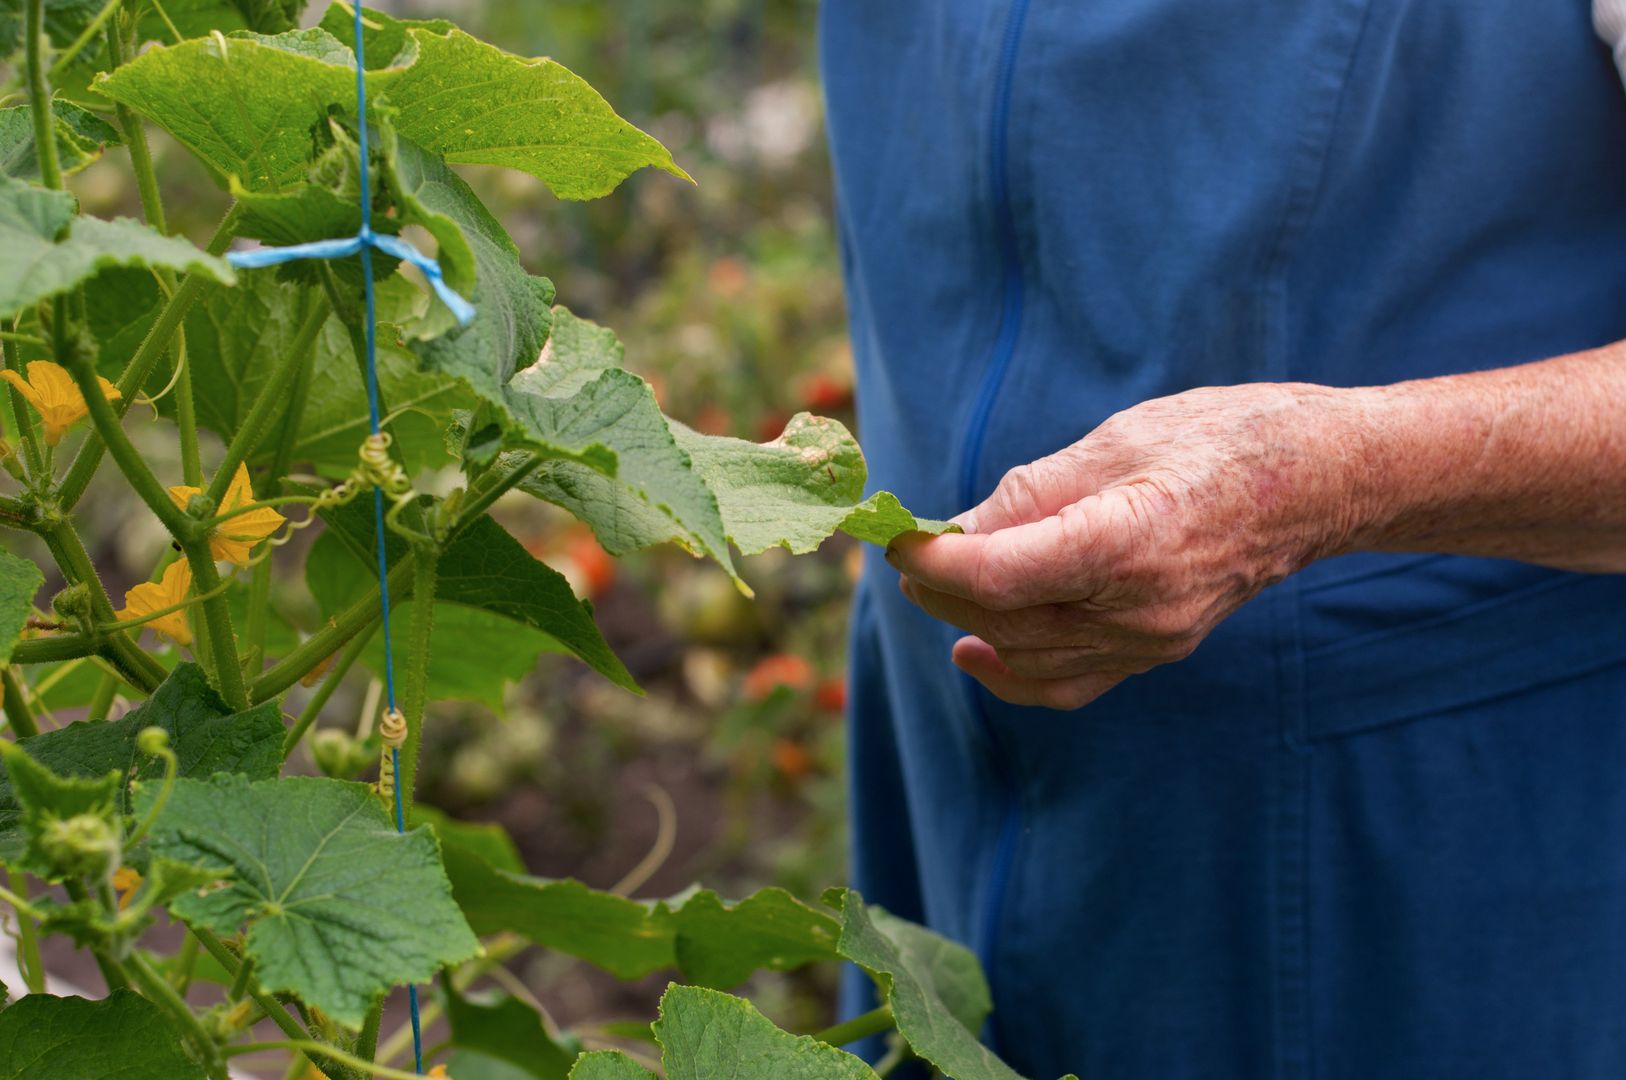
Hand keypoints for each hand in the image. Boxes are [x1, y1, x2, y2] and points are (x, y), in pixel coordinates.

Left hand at [888, 383, 1362, 709]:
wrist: (1316, 482)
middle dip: (941, 584)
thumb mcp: (1118, 439)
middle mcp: (1139, 609)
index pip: (999, 576)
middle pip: (1003, 617)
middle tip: (909, 545)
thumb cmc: (1221, 439)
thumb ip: (1031, 492)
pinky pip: (1066, 683)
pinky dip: (1012, 673)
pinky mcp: (1155, 653)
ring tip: (939, 576)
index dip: (933, 562)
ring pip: (1025, 651)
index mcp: (1128, 542)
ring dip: (969, 617)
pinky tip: (974, 652)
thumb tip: (956, 529)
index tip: (895, 537)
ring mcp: (1150, 642)